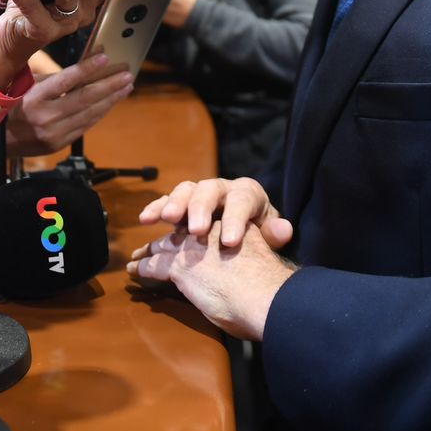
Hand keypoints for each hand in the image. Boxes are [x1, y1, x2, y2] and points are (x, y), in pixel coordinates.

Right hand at [5, 52, 134, 155]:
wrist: (0, 141)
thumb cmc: (14, 106)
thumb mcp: (28, 88)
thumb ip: (54, 80)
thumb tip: (85, 67)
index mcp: (34, 99)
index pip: (65, 81)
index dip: (87, 69)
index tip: (105, 58)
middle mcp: (45, 117)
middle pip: (84, 99)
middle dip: (109, 86)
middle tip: (127, 75)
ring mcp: (53, 133)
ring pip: (90, 114)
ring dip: (111, 99)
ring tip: (126, 87)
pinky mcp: (59, 144)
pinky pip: (85, 126)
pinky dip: (100, 112)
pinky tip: (111, 102)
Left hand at [127, 221, 295, 339]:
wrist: (265, 296)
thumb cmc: (269, 288)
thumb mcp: (258, 259)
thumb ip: (244, 256)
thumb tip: (241, 262)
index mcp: (231, 227)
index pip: (203, 224)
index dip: (189, 229)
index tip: (180, 233)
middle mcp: (210, 231)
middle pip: (180, 231)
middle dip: (163, 240)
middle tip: (149, 247)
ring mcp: (192, 246)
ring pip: (163, 246)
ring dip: (147, 252)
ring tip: (136, 258)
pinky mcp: (179, 266)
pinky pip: (154, 264)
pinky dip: (141, 267)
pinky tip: (134, 270)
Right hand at [138, 176, 293, 249]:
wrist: (242, 235)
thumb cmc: (257, 235)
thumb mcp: (268, 235)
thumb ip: (273, 234)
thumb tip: (284, 230)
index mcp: (246, 193)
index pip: (242, 200)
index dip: (235, 219)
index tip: (229, 242)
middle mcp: (221, 188)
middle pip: (210, 189)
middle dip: (201, 208)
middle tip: (196, 230)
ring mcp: (198, 194)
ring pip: (186, 191)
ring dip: (174, 203)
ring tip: (166, 219)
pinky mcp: (181, 205)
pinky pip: (166, 201)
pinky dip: (156, 208)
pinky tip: (146, 219)